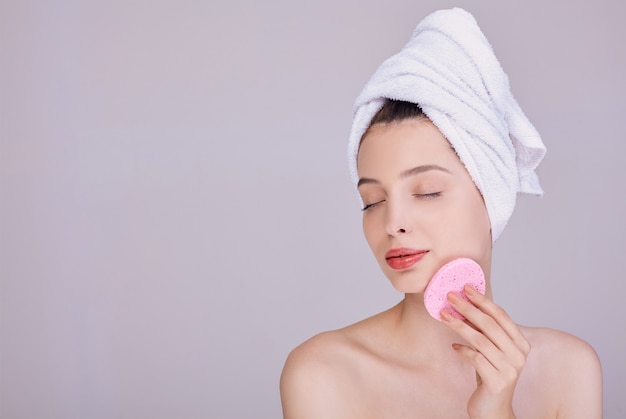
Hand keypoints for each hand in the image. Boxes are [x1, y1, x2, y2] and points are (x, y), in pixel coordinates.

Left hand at [441, 285, 529, 418]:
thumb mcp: (492, 350)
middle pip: (490, 325)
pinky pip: (476, 359)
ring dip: (459, 325)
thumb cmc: (491, 375)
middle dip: (468, 308)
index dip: (483, 301)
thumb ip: (487, 332)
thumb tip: (465, 304)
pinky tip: (454, 346)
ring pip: (481, 340)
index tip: (466, 288)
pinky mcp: (496, 381)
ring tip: (444, 315)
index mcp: (521, 343)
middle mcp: (518, 355)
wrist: (494, 410)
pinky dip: (463, 350)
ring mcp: (509, 369)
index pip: (502, 316)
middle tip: (450, 297)